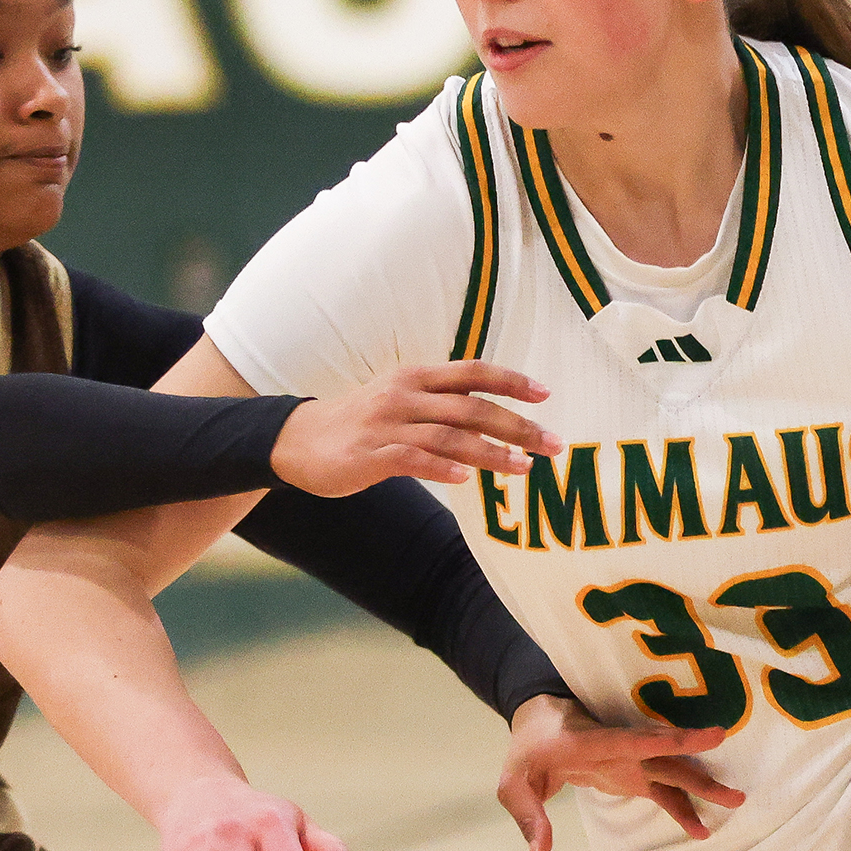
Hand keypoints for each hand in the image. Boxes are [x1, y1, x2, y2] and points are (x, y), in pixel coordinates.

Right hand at [269, 363, 564, 497]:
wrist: (297, 440)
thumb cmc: (360, 423)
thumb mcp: (401, 399)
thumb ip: (442, 403)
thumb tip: (494, 416)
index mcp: (416, 376)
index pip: (472, 372)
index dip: (511, 380)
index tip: (546, 394)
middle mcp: (404, 394)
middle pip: (471, 406)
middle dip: (517, 425)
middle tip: (553, 444)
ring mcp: (386, 424)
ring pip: (448, 434)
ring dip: (491, 451)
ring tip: (523, 468)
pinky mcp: (369, 454)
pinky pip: (411, 459)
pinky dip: (442, 466)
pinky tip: (467, 478)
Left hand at [496, 694, 747, 850]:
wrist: (539, 722)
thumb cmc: (527, 749)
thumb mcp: (512, 782)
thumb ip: (528, 816)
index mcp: (594, 743)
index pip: (637, 740)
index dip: (673, 740)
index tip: (712, 735)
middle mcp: (622, 749)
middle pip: (667, 760)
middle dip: (700, 776)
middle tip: (737, 792)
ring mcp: (631, 761)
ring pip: (674, 773)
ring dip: (703, 788)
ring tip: (737, 802)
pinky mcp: (633, 775)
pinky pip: (664, 791)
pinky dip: (682, 808)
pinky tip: (701, 829)